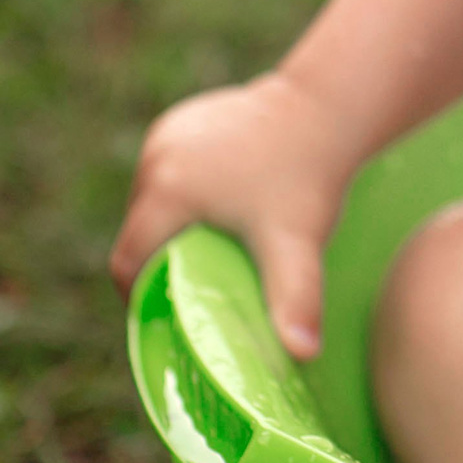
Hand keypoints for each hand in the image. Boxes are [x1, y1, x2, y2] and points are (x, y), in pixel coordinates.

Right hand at [109, 72, 359, 359]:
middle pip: (139, 230)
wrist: (333, 107)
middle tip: (199, 284)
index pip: (129, 260)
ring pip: (154, 200)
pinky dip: (187, 193)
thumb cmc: (312, 177)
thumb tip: (303, 355)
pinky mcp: (186, 120)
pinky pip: (172, 171)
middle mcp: (158, 156)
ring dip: (173, 225)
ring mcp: (169, 133)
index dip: (142, 294)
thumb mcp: (298, 243)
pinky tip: (221, 207)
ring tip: (210, 248)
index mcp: (168, 190)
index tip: (170, 313)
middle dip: (162, 260)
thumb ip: (295, 298)